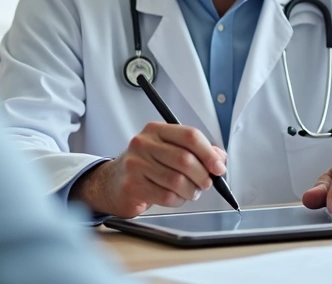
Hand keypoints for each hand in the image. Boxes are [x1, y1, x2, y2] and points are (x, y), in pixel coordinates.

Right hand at [70, 122, 226, 218]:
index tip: (219, 167)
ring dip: (191, 191)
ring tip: (190, 192)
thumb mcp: (168, 150)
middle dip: (202, 176)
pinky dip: (177, 200)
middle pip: (185, 160)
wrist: (113, 182)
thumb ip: (195, 151)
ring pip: (177, 181)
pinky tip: (174, 197)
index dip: (209, 153)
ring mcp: (135, 164)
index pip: (189, 136)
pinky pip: (166, 196)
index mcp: (156, 130)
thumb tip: (219, 158)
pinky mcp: (132, 185)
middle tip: (206, 183)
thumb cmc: (146, 166)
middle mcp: (143, 143)